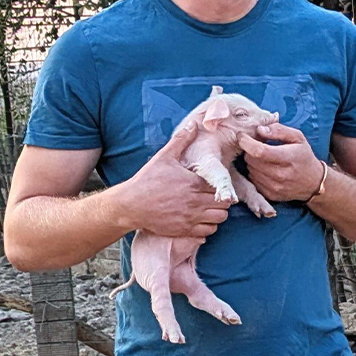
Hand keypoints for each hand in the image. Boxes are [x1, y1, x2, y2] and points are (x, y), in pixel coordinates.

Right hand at [119, 120, 229, 238]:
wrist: (131, 204)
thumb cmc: (147, 180)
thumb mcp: (164, 157)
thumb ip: (182, 140)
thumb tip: (194, 123)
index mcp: (194, 183)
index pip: (222, 187)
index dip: (222, 186)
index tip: (216, 184)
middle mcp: (195, 202)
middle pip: (225, 204)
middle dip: (222, 200)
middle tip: (213, 196)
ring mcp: (191, 218)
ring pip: (219, 219)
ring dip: (217, 213)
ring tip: (208, 208)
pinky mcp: (185, 230)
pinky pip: (208, 232)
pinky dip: (208, 226)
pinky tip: (201, 219)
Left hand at [238, 123, 324, 202]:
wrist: (313, 183)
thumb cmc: (304, 156)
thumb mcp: (297, 137)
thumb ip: (279, 130)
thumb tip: (259, 129)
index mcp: (289, 158)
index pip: (260, 151)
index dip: (246, 142)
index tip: (241, 136)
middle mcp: (281, 175)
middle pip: (252, 160)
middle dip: (250, 150)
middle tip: (257, 146)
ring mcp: (275, 187)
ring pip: (250, 170)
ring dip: (252, 162)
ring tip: (263, 158)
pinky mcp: (270, 195)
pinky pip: (253, 181)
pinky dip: (255, 173)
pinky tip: (264, 169)